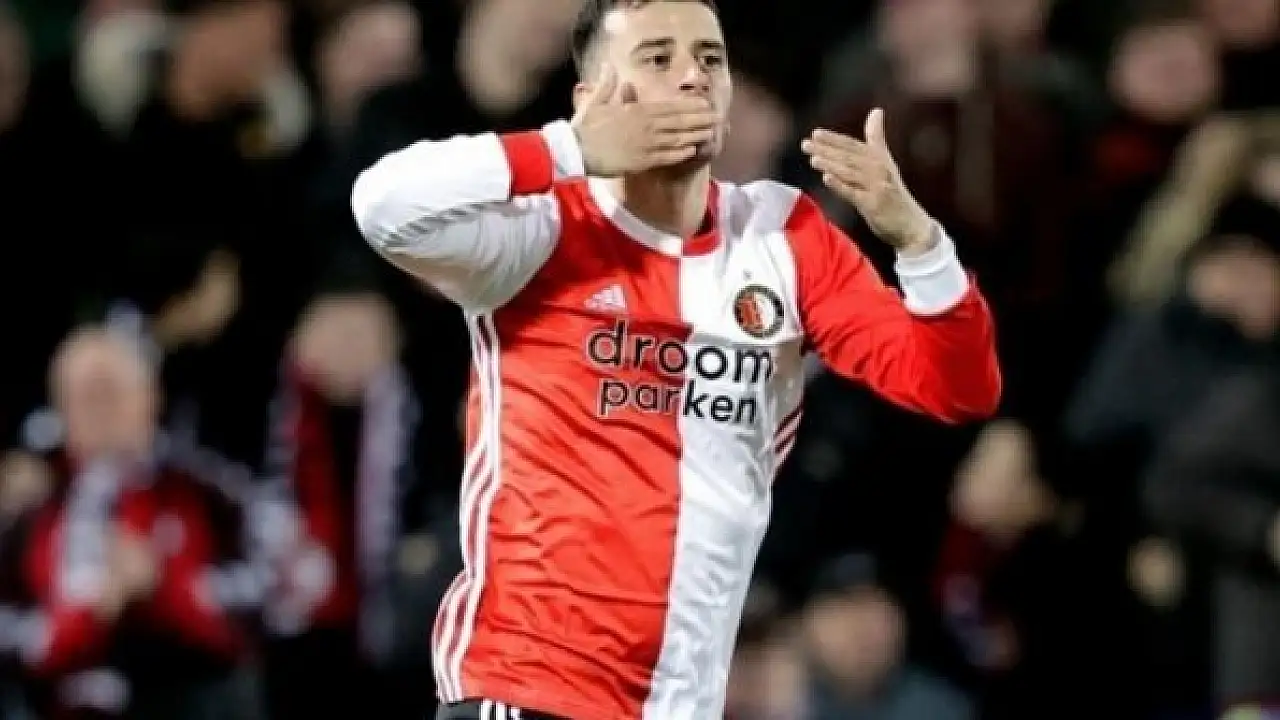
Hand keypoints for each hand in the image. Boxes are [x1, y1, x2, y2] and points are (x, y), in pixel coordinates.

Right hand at [571, 66, 718, 176]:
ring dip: (695, 135)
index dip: (689, 106)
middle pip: (678, 121)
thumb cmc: (583, 128)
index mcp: (636, 111)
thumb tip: (610, 66)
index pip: (669, 107)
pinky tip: (693, 150)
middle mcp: (645, 126)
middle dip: (699, 119)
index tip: (704, 104)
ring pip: (677, 139)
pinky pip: (666, 157)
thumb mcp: (595, 102)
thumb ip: (607, 85)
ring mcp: (645, 144)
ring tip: (711, 133)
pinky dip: (680, 153)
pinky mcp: (641, 162)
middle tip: (717, 117)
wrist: (574, 151)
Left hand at [801, 108, 933, 253]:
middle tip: (806, 144)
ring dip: (831, 164)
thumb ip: (877, 139)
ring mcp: (877, 187)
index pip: (853, 146)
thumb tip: (876, 110)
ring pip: (850, 172)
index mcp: (879, 159)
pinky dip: (840, 185)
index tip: (816, 133)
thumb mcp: (886, 163)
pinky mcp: (874, 204)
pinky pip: (854, 193)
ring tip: (813, 158)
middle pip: (849, 157)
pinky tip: (826, 178)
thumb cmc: (894, 193)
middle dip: (827, 150)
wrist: (912, 225)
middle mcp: (879, 170)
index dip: (834, 139)